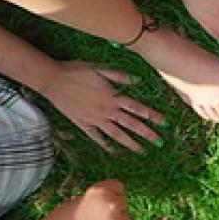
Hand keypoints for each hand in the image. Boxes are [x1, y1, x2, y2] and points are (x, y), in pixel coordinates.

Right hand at [38, 180, 168, 219]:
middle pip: (123, 202)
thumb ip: (102, 198)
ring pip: (126, 217)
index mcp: (101, 189)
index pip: (118, 186)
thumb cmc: (64, 219)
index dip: (109, 195)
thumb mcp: (82, 198)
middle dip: (111, 209)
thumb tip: (120, 202)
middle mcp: (112, 202)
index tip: (97, 203)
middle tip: (92, 219)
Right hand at [40, 60, 163, 152]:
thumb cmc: (77, 71)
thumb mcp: (100, 69)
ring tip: (142, 151)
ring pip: (116, 134)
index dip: (152, 116)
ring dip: (130, 143)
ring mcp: (95, 119)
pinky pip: (96, 137)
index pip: (138, 108)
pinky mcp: (83, 124)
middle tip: (159, 143)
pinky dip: (105, 144)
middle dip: (147, 134)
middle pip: (131, 125)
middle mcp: (107, 111)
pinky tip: (113, 150)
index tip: (165, 123)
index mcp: (113, 96)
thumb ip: (120, 76)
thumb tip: (138, 81)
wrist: (53, 79)